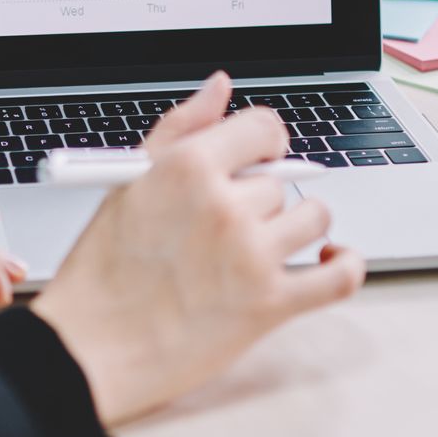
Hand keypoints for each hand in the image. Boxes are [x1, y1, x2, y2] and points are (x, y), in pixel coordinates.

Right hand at [31, 72, 364, 426]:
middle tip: (224, 230)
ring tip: (262, 249)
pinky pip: (343, 274)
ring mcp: (253, 256)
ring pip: (315, 218)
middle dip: (260, 201)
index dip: (266, 143)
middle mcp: (226, 205)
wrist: (91, 350)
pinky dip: (346, 264)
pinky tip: (331, 259)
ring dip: (297, 229)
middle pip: (281, 182)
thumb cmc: (102, 271)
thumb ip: (181, 127)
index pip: (264, 128)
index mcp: (189, 167)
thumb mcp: (129, 183)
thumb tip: (220, 86)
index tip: (261, 158)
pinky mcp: (272, 304)